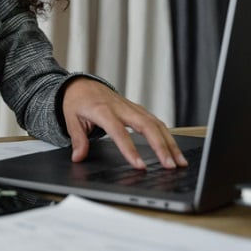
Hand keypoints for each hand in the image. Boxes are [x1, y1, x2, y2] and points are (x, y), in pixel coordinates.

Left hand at [61, 77, 187, 169]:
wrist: (81, 84)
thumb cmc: (77, 101)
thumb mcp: (71, 119)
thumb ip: (78, 139)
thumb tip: (78, 157)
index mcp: (103, 111)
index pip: (119, 132)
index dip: (130, 150)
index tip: (139, 166)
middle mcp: (121, 108)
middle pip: (146, 126)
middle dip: (161, 146)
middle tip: (169, 165)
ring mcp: (131, 108)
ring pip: (156, 123)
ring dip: (170, 143)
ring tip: (179, 162)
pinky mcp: (137, 109)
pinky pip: (155, 121)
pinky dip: (167, 135)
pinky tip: (174, 149)